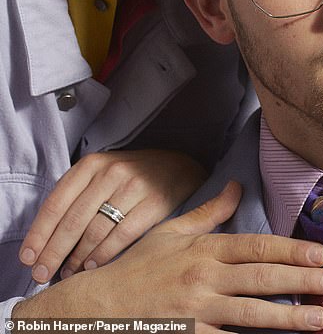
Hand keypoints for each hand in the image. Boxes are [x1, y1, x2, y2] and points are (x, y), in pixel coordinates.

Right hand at [13, 182, 322, 331]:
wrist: (95, 309)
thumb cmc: (136, 269)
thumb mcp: (170, 232)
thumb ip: (208, 212)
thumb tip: (235, 185)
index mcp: (203, 250)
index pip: (255, 247)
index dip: (289, 250)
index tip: (319, 253)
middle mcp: (204, 279)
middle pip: (262, 279)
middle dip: (303, 280)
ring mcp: (198, 312)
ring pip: (252, 313)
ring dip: (290, 316)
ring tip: (321, 318)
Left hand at [20, 149, 207, 281]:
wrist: (177, 167)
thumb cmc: (131, 176)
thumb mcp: (102, 174)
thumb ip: (77, 197)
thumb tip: (46, 239)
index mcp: (92, 164)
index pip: (57, 202)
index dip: (39, 234)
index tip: (28, 258)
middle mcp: (111, 172)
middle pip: (73, 220)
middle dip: (54, 253)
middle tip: (42, 275)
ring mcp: (134, 186)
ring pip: (95, 231)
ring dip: (78, 258)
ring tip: (69, 273)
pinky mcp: (154, 202)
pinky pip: (122, 235)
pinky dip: (104, 255)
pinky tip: (93, 266)